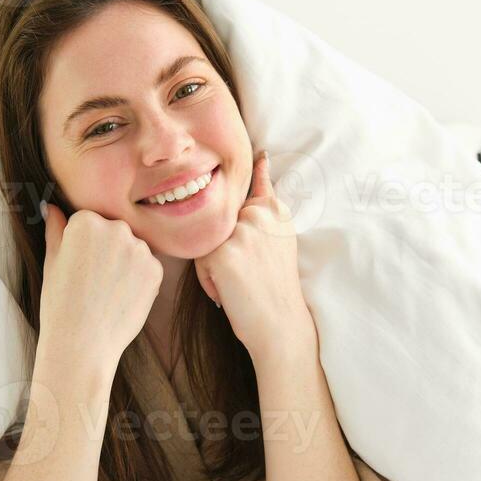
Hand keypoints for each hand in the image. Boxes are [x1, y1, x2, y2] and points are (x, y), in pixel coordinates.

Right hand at [39, 202, 162, 371]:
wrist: (82, 343)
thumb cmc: (60, 304)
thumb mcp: (52, 262)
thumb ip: (56, 230)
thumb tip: (52, 208)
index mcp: (85, 221)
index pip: (88, 221)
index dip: (81, 245)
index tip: (76, 266)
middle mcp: (116, 228)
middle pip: (114, 231)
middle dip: (105, 249)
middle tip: (91, 280)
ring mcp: (139, 249)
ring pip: (132, 248)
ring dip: (124, 263)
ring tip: (106, 290)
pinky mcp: (156, 270)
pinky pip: (148, 266)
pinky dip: (138, 279)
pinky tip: (121, 297)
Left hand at [193, 150, 309, 360]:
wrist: (280, 326)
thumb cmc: (274, 288)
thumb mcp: (279, 240)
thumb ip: (265, 208)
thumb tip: (263, 164)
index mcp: (275, 210)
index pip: (258, 181)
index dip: (258, 169)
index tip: (261, 153)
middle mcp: (259, 214)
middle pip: (218, 220)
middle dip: (224, 246)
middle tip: (249, 273)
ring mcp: (241, 232)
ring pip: (206, 240)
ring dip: (214, 265)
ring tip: (239, 283)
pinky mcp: (223, 253)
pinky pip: (200, 262)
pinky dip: (208, 281)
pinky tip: (229, 293)